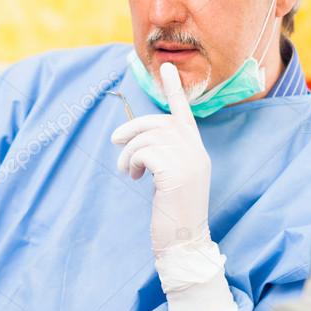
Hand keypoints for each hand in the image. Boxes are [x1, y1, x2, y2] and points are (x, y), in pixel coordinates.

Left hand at [111, 63, 211, 254]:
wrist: (184, 244)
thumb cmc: (172, 215)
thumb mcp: (171, 180)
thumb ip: (164, 157)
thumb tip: (140, 142)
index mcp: (196, 152)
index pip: (184, 114)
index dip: (174, 90)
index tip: (167, 67)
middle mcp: (196, 152)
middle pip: (158, 122)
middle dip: (133, 128)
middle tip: (115, 140)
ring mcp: (188, 161)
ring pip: (147, 137)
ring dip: (129, 152)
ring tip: (127, 170)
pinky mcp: (175, 172)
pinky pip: (144, 152)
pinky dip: (132, 161)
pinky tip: (133, 177)